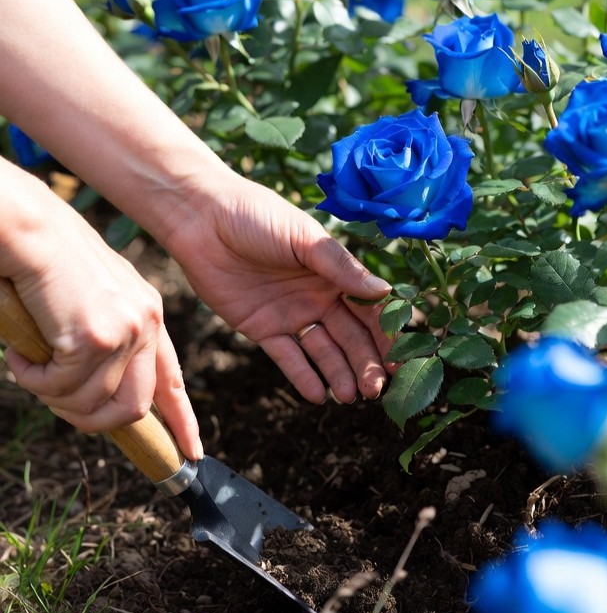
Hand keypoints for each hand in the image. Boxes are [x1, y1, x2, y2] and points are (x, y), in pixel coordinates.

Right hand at [2, 186, 201, 459]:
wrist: (24, 225)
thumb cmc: (44, 261)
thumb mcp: (86, 300)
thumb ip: (100, 339)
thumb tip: (88, 390)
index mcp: (147, 314)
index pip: (172, 379)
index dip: (181, 420)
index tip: (191, 452)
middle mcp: (146, 322)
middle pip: (134, 408)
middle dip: (91, 421)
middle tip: (55, 400)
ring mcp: (125, 330)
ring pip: (94, 405)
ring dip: (53, 398)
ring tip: (30, 365)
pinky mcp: (97, 337)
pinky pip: (62, 389)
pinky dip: (33, 380)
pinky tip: (21, 353)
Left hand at [164, 176, 393, 404]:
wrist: (201, 219)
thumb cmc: (256, 216)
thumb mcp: (304, 238)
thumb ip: (341, 268)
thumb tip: (386, 291)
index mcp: (334, 273)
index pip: (368, 309)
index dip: (385, 335)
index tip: (400, 360)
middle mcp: (318, 297)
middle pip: (350, 337)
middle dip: (365, 363)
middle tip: (376, 390)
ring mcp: (291, 314)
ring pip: (322, 351)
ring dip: (338, 374)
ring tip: (350, 397)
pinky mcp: (261, 328)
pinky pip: (286, 357)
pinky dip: (302, 376)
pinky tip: (317, 395)